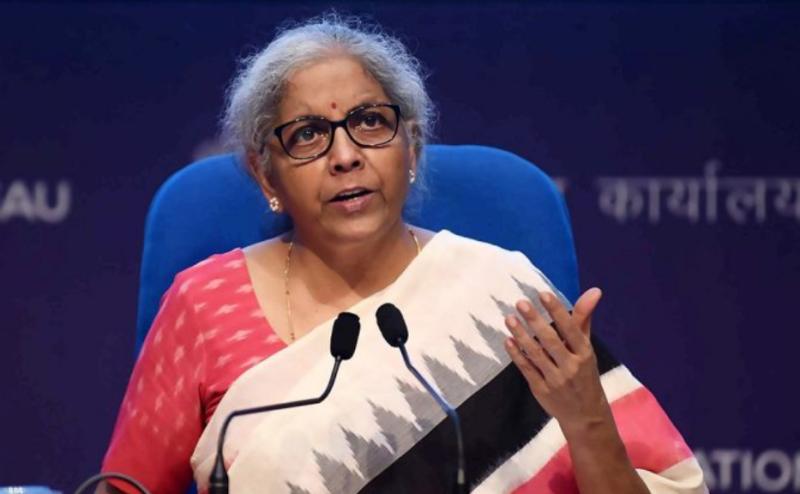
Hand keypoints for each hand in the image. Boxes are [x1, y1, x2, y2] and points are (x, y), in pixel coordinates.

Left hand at [503, 288, 609, 433]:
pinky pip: (527, 369)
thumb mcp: (587, 347)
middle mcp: (571, 366)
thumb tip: (594, 290)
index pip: (571, 329)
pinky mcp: (541, 390)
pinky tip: (508, 340)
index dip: (557, 311)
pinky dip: (517, 355)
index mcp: (585, 353)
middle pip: (551, 341)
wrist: (585, 415)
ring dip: (521, 336)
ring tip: (509, 318)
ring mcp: (555, 380)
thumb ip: (584, 319)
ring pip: (536, 355)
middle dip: (535, 321)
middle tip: (520, 302)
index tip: (543, 294)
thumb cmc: (584, 374)